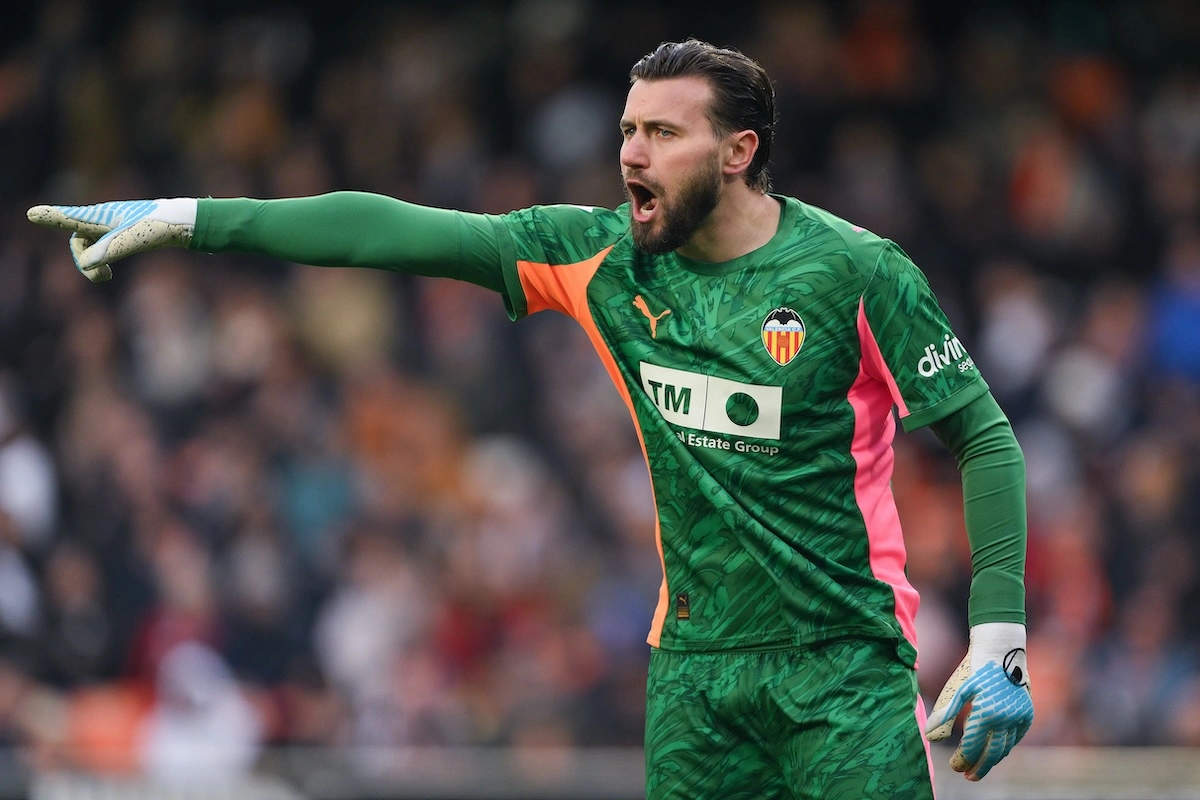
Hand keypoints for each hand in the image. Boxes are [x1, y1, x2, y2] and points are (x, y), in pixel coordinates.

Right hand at [27, 198, 197, 281]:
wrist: (182, 223)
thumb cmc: (158, 227)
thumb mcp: (134, 241)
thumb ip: (108, 251)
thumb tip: (86, 263)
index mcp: (101, 216)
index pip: (71, 218)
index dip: (52, 218)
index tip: (32, 214)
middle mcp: (101, 218)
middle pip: (78, 240)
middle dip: (82, 260)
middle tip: (102, 278)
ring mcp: (110, 226)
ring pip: (89, 247)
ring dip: (92, 264)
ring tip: (106, 278)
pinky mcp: (120, 234)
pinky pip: (99, 247)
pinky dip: (99, 261)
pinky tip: (107, 274)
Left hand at [925, 622, 1032, 780]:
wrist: (1002, 650)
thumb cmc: (974, 668)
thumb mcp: (956, 689)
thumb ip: (944, 714)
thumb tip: (930, 736)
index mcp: (985, 714)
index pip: (972, 747)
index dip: (962, 760)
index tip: (954, 767)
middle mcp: (1005, 719)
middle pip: (991, 754)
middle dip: (978, 767)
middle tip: (968, 777)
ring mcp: (1019, 718)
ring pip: (1005, 748)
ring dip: (992, 760)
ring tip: (980, 768)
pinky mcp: (1027, 714)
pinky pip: (1016, 737)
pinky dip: (1006, 747)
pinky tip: (996, 751)